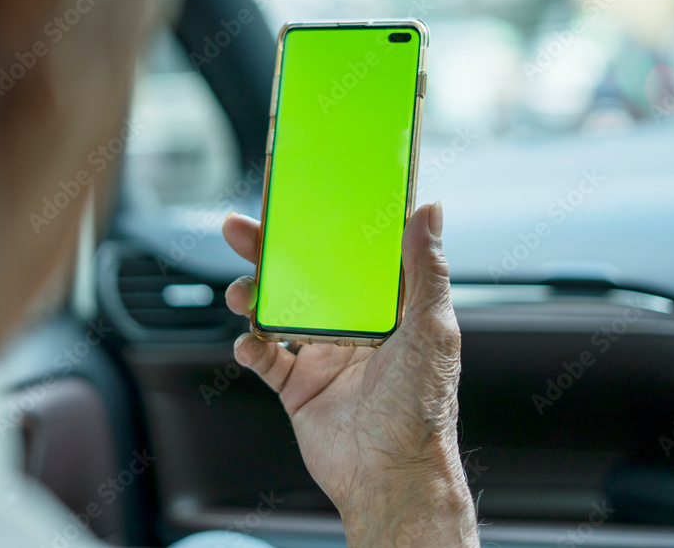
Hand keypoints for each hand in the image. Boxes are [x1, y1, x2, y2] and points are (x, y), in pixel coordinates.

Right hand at [223, 202, 477, 546]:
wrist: (390, 476)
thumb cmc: (422, 408)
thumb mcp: (432, 329)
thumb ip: (427, 270)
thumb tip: (429, 210)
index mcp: (385, 308)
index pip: (353, 254)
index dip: (329, 225)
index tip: (304, 196)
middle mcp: (351, 326)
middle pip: (304, 277)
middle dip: (271, 253)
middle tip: (244, 230)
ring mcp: (322, 355)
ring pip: (276, 311)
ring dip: (252, 296)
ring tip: (241, 293)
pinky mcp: (298, 386)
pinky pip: (265, 357)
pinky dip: (250, 346)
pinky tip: (249, 342)